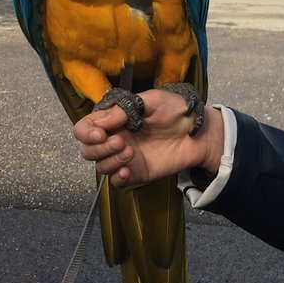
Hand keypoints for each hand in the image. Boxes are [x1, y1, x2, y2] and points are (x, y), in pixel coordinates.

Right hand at [74, 88, 223, 187]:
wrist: (199, 131)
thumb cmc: (177, 110)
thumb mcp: (152, 100)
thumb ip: (125, 109)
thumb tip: (100, 122)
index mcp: (115, 118)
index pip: (85, 128)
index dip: (86, 132)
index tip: (100, 133)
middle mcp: (115, 138)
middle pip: (87, 150)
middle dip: (99, 148)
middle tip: (121, 142)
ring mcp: (125, 157)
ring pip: (100, 166)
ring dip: (110, 161)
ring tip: (131, 152)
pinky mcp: (136, 172)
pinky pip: (116, 182)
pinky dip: (117, 178)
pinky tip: (127, 171)